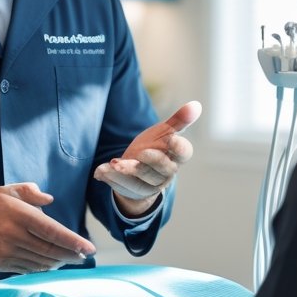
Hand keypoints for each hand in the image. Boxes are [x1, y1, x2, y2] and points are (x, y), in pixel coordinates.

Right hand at [0, 182, 95, 273]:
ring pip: (41, 262)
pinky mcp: (1, 264)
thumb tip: (50, 199)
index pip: (53, 231)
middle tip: (84, 256)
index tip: (88, 248)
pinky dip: (42, 268)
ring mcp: (7, 252)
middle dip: (71, 255)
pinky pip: (28, 269)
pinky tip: (50, 264)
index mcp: (20, 215)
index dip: (73, 242)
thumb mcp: (9, 190)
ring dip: (57, 263)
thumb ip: (31, 192)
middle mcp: (14, 235)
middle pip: (50, 250)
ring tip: (69, 259)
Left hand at [94, 101, 200, 215]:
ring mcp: (150, 184)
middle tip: (140, 152)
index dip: (179, 147)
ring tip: (113, 164)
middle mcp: (166, 173)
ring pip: (140, 182)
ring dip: (126, 173)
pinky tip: (100, 171)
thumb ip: (178, 120)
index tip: (171, 138)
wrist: (140, 167)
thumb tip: (196, 105)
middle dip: (150, 162)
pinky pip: (123, 188)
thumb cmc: (156, 146)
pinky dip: (111, 180)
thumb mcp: (164, 131)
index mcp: (176, 156)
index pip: (184, 154)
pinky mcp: (134, 191)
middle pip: (162, 170)